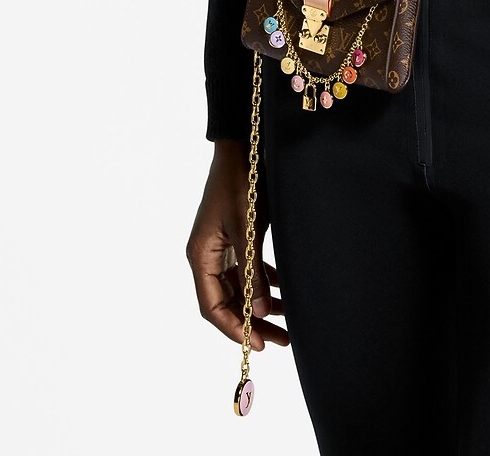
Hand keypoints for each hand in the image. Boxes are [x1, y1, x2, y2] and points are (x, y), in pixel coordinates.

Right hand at [187, 140, 288, 353]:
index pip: (213, 307)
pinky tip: (282, 290)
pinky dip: (263, 281)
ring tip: (288, 321)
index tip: (260, 345)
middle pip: (227, 301)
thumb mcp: (248, 228)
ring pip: (240, 287)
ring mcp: (221, 245)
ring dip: (260, 304)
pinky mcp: (236, 234)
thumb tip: (258, 316)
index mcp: (201, 256)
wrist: (244, 144)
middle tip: (282, 340)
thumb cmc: (242, 182)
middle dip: (253, 323)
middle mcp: (207, 255)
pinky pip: (247, 268)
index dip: (235, 330)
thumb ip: (252, 272)